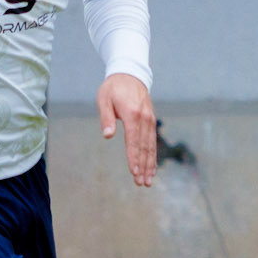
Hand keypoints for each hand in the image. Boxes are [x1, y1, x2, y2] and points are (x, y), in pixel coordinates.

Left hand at [97, 73, 156, 187]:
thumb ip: (106, 118)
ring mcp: (149, 120)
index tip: (134, 172)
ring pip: (150, 146)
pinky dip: (153, 156)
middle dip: (143, 166)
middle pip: (144, 147)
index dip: (134, 157)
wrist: (130, 74)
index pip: (133, 140)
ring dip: (149, 165)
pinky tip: (152, 168)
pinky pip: (152, 141)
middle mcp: (144, 118)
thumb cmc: (113, 88)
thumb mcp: (104, 99)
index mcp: (132, 114)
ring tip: (147, 181)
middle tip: (141, 183)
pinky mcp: (151, 121)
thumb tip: (107, 135)